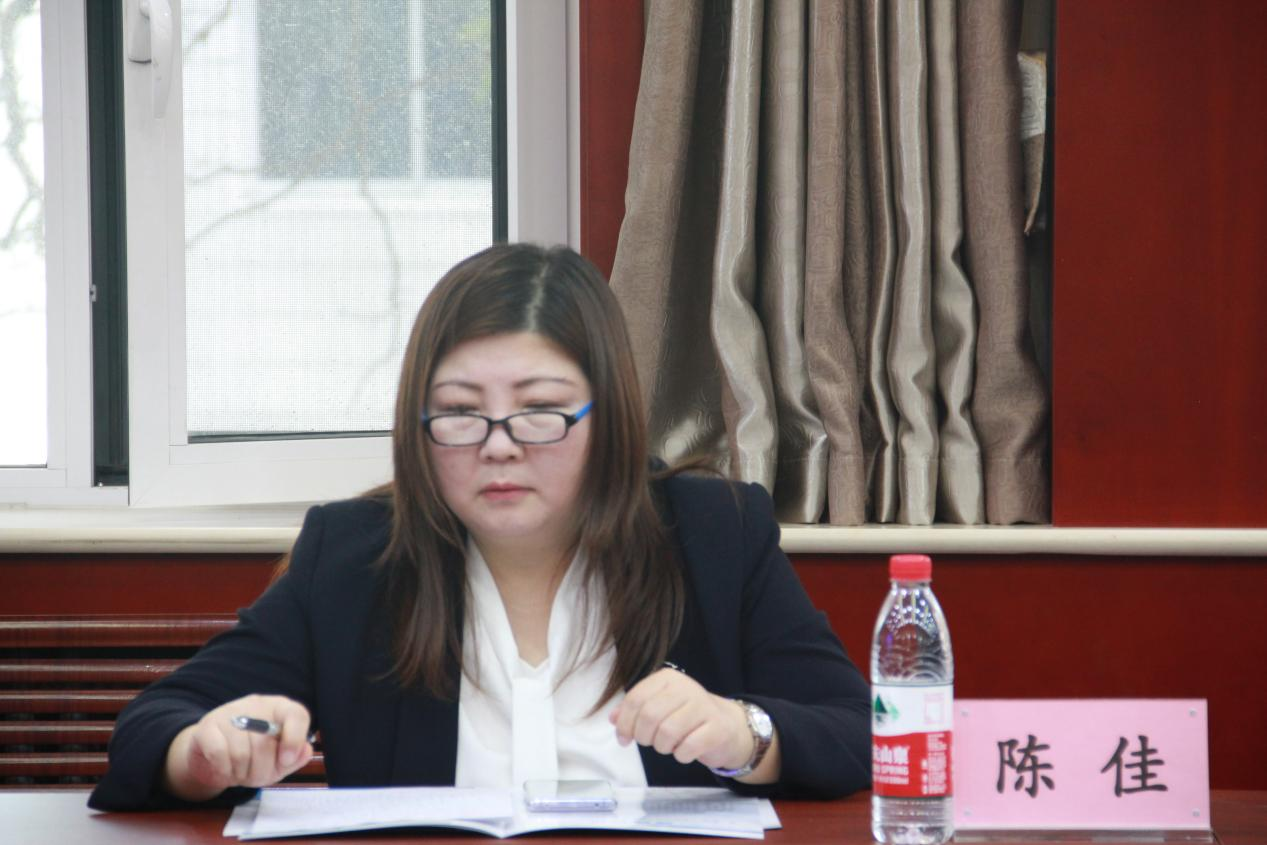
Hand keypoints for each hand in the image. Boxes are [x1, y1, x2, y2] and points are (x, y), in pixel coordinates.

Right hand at [163, 694, 313, 800]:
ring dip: (241, 773)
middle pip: (265, 743)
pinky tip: (225, 769)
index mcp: (279, 709)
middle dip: (261, 771)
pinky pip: (219, 753)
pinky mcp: (207, 727)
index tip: (286, 760)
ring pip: (241, 752)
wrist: (212, 756)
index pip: (296, 714)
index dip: (294, 740)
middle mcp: (255, 705)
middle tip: (255, 777)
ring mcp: (229, 713)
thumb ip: (295, 757)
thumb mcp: (277, 760)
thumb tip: (304, 750)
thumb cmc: (252, 756)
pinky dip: (224, 769)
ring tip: (240, 772)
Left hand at [608, 668, 754, 771]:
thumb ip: (634, 710)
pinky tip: (684, 751)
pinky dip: (681, 755)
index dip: (624, 723)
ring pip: (667, 732)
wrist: (727, 726)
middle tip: (650, 743)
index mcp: (667, 679)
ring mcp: (703, 706)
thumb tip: (613, 718)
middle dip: (644, 737)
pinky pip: (688, 747)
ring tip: (669, 746)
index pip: (635, 699)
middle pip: (649, 716)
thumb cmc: (686, 717)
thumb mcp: (659, 707)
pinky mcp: (717, 728)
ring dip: (663, 747)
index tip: (624, 739)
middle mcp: (686, 687)